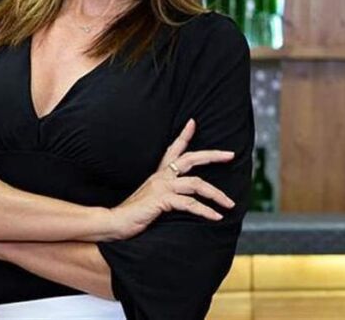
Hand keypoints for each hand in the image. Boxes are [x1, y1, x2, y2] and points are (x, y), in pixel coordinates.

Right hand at [107, 119, 235, 240]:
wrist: (115, 222)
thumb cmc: (133, 213)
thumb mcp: (151, 198)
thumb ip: (165, 194)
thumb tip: (181, 198)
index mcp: (158, 175)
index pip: (172, 150)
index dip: (183, 135)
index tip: (193, 122)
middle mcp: (161, 177)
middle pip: (190, 159)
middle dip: (212, 155)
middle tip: (230, 155)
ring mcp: (161, 187)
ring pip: (196, 183)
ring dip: (216, 194)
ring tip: (229, 204)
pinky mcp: (161, 200)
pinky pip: (189, 203)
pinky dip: (205, 210)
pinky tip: (216, 216)